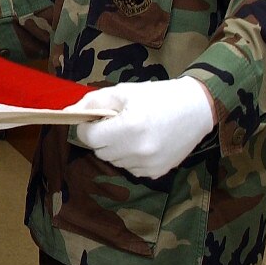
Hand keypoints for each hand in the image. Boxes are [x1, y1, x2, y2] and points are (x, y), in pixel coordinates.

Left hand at [68, 76, 217, 178]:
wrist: (197, 108)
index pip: (88, 138)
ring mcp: (148, 165)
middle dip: (102, 137)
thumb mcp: (123, 92)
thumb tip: (68, 112)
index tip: (97, 119)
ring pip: (114, 161)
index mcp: (129, 127)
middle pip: (100, 151)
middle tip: (118, 123)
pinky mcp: (156, 172)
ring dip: (117, 148)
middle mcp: (138, 150)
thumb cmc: (158, 96)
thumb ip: (92, 102)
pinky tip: (145, 142)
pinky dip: (131, 157)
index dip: (88, 127)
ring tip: (134, 131)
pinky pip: (130, 168)